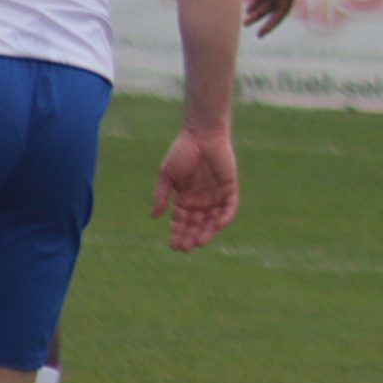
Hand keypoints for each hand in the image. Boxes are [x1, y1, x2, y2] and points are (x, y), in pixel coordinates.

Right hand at [152, 127, 238, 252]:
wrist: (201, 134)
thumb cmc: (182, 152)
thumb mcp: (167, 175)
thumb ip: (161, 195)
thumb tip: (154, 216)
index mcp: (184, 199)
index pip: (181, 222)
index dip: (177, 234)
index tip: (173, 245)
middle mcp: (200, 201)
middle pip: (197, 225)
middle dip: (191, 237)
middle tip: (185, 247)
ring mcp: (215, 196)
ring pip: (213, 220)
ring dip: (207, 232)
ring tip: (199, 241)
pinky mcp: (229, 189)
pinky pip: (229, 208)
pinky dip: (225, 217)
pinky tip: (217, 225)